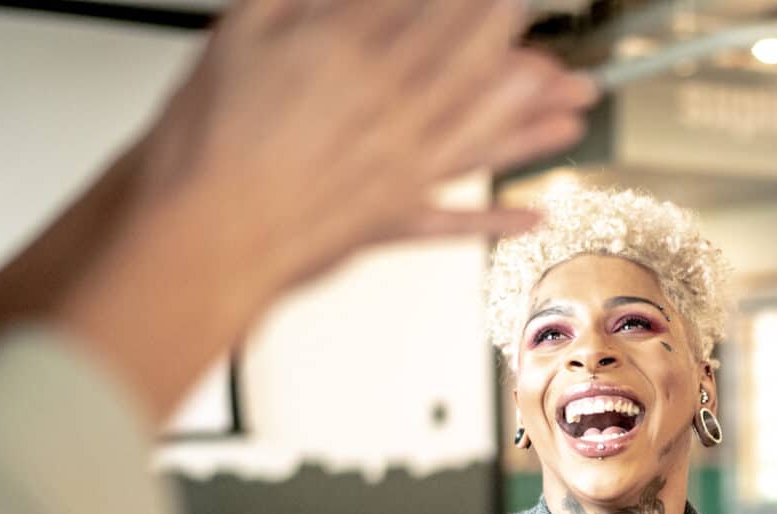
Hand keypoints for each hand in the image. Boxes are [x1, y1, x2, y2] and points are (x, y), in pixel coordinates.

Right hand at [138, 0, 594, 302]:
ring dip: (533, 126)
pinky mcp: (388, 219)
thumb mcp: (246, 28)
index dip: (478, 1)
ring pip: (480, 139)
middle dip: (525, 57)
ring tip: (577, 110)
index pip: (435, 13)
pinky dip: (495, 219)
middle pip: (475, 75)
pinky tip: (533, 212)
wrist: (199, 228)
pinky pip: (454, 220)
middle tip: (567, 49)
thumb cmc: (209, 136)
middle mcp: (393, 113)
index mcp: (359, 57)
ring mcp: (398, 171)